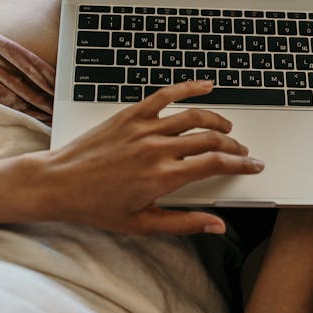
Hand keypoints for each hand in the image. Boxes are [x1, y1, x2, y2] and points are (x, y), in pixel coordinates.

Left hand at [31, 80, 261, 234]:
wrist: (58, 183)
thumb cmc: (95, 206)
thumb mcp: (142, 224)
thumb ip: (184, 223)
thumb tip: (217, 226)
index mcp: (163, 177)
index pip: (215, 165)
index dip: (241, 165)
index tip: (254, 166)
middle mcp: (157, 149)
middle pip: (210, 141)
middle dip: (233, 147)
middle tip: (241, 153)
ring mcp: (145, 128)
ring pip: (194, 117)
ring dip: (217, 122)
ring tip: (227, 130)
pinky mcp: (131, 114)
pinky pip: (166, 95)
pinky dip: (188, 88)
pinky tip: (204, 86)